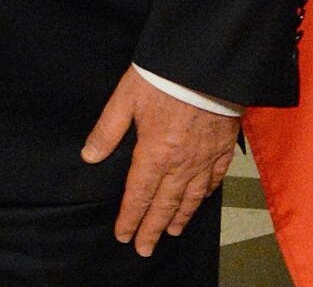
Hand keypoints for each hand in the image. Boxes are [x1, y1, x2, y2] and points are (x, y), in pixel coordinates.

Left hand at [82, 66, 239, 255]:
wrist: (207, 64)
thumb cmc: (162, 77)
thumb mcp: (124, 98)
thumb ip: (107, 130)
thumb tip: (89, 157)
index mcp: (154, 153)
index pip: (139, 194)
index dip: (130, 217)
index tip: (123, 236)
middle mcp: (181, 163)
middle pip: (165, 204)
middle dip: (153, 228)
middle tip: (144, 248)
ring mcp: (205, 158)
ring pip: (191, 197)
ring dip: (180, 217)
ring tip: (171, 233)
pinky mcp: (223, 148)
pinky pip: (214, 180)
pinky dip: (205, 196)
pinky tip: (200, 201)